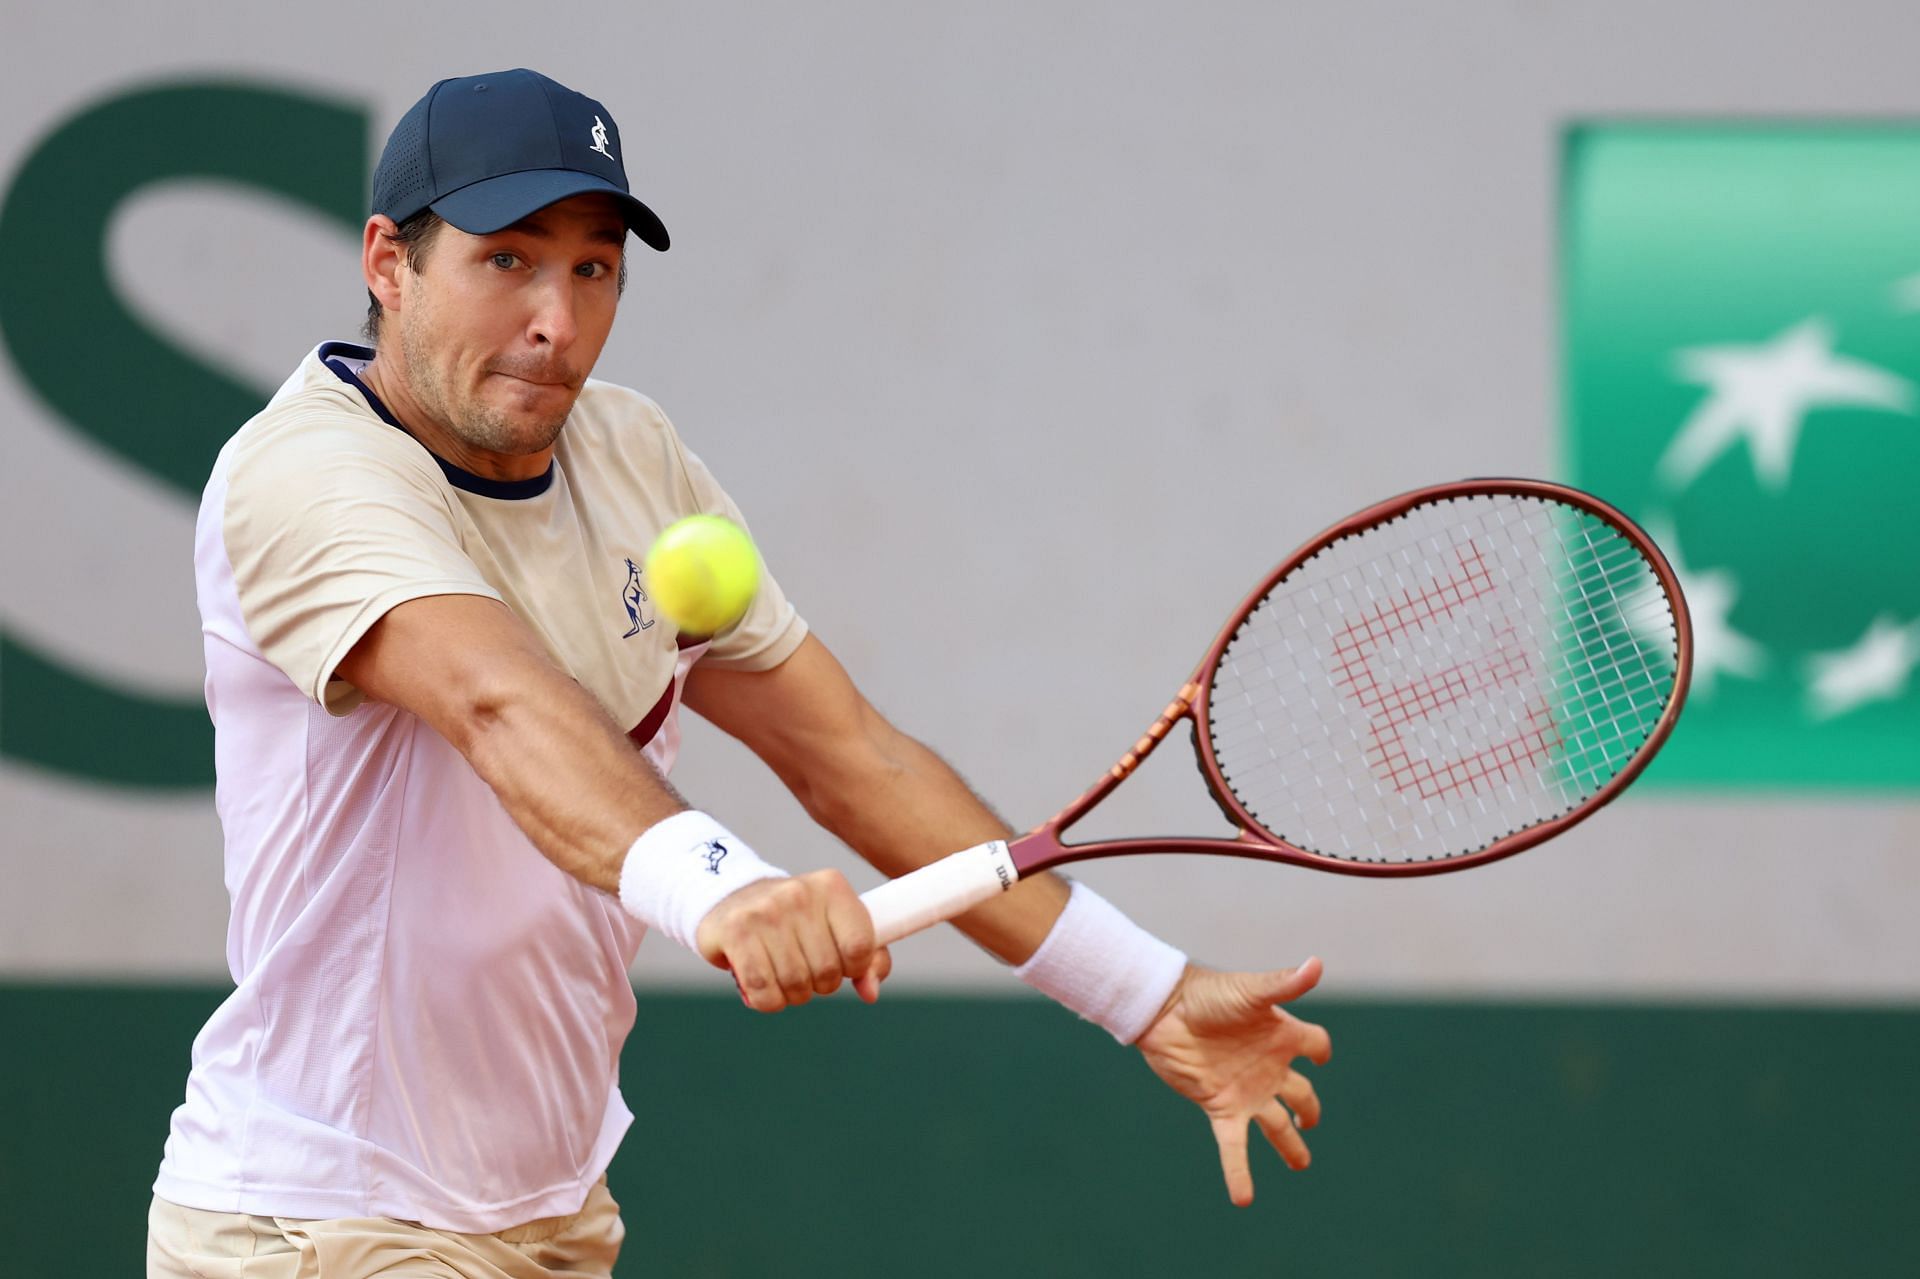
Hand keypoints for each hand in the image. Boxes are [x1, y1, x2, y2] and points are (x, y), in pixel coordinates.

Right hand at [694, 869, 892, 1011]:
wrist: (732, 897)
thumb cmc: (795, 920)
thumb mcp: (837, 926)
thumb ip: (868, 958)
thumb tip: (870, 992)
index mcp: (831, 886)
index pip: (861, 946)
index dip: (854, 968)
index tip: (841, 964)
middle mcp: (799, 893)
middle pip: (828, 971)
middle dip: (819, 985)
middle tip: (805, 970)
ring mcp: (765, 910)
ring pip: (795, 984)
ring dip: (791, 995)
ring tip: (782, 975)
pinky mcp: (735, 931)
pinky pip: (762, 990)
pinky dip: (767, 1001)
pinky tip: (762, 987)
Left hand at [1134, 958, 1331, 1206]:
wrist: (1163, 1009)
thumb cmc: (1208, 994)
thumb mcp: (1251, 991)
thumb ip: (1284, 984)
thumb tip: (1317, 964)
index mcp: (1281, 1036)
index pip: (1316, 1046)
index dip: (1320, 1051)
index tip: (1319, 1056)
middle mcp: (1268, 1066)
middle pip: (1301, 1095)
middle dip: (1308, 1111)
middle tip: (1308, 1124)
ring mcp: (1246, 1089)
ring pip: (1275, 1125)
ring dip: (1289, 1146)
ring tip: (1300, 1164)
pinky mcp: (1220, 1106)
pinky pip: (1235, 1146)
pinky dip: (1239, 1172)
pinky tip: (1243, 1199)